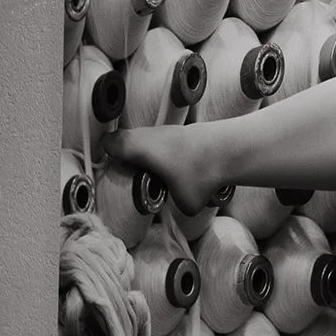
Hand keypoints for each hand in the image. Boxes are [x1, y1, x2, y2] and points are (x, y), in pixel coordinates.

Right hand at [103, 126, 217, 217]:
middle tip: (125, 177)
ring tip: (149, 175)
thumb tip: (179, 204)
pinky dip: (162, 153)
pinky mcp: (181, 131)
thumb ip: (175, 205)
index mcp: (137, 148)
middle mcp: (148, 135)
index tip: (107, 172)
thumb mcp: (184, 203)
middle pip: (125, 141)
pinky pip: (161, 142)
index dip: (104, 156)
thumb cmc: (199, 175)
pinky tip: (170, 168)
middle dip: (123, 157)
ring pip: (144, 140)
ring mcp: (165, 130)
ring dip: (144, 155)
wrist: (230, 150)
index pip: (109, 143)